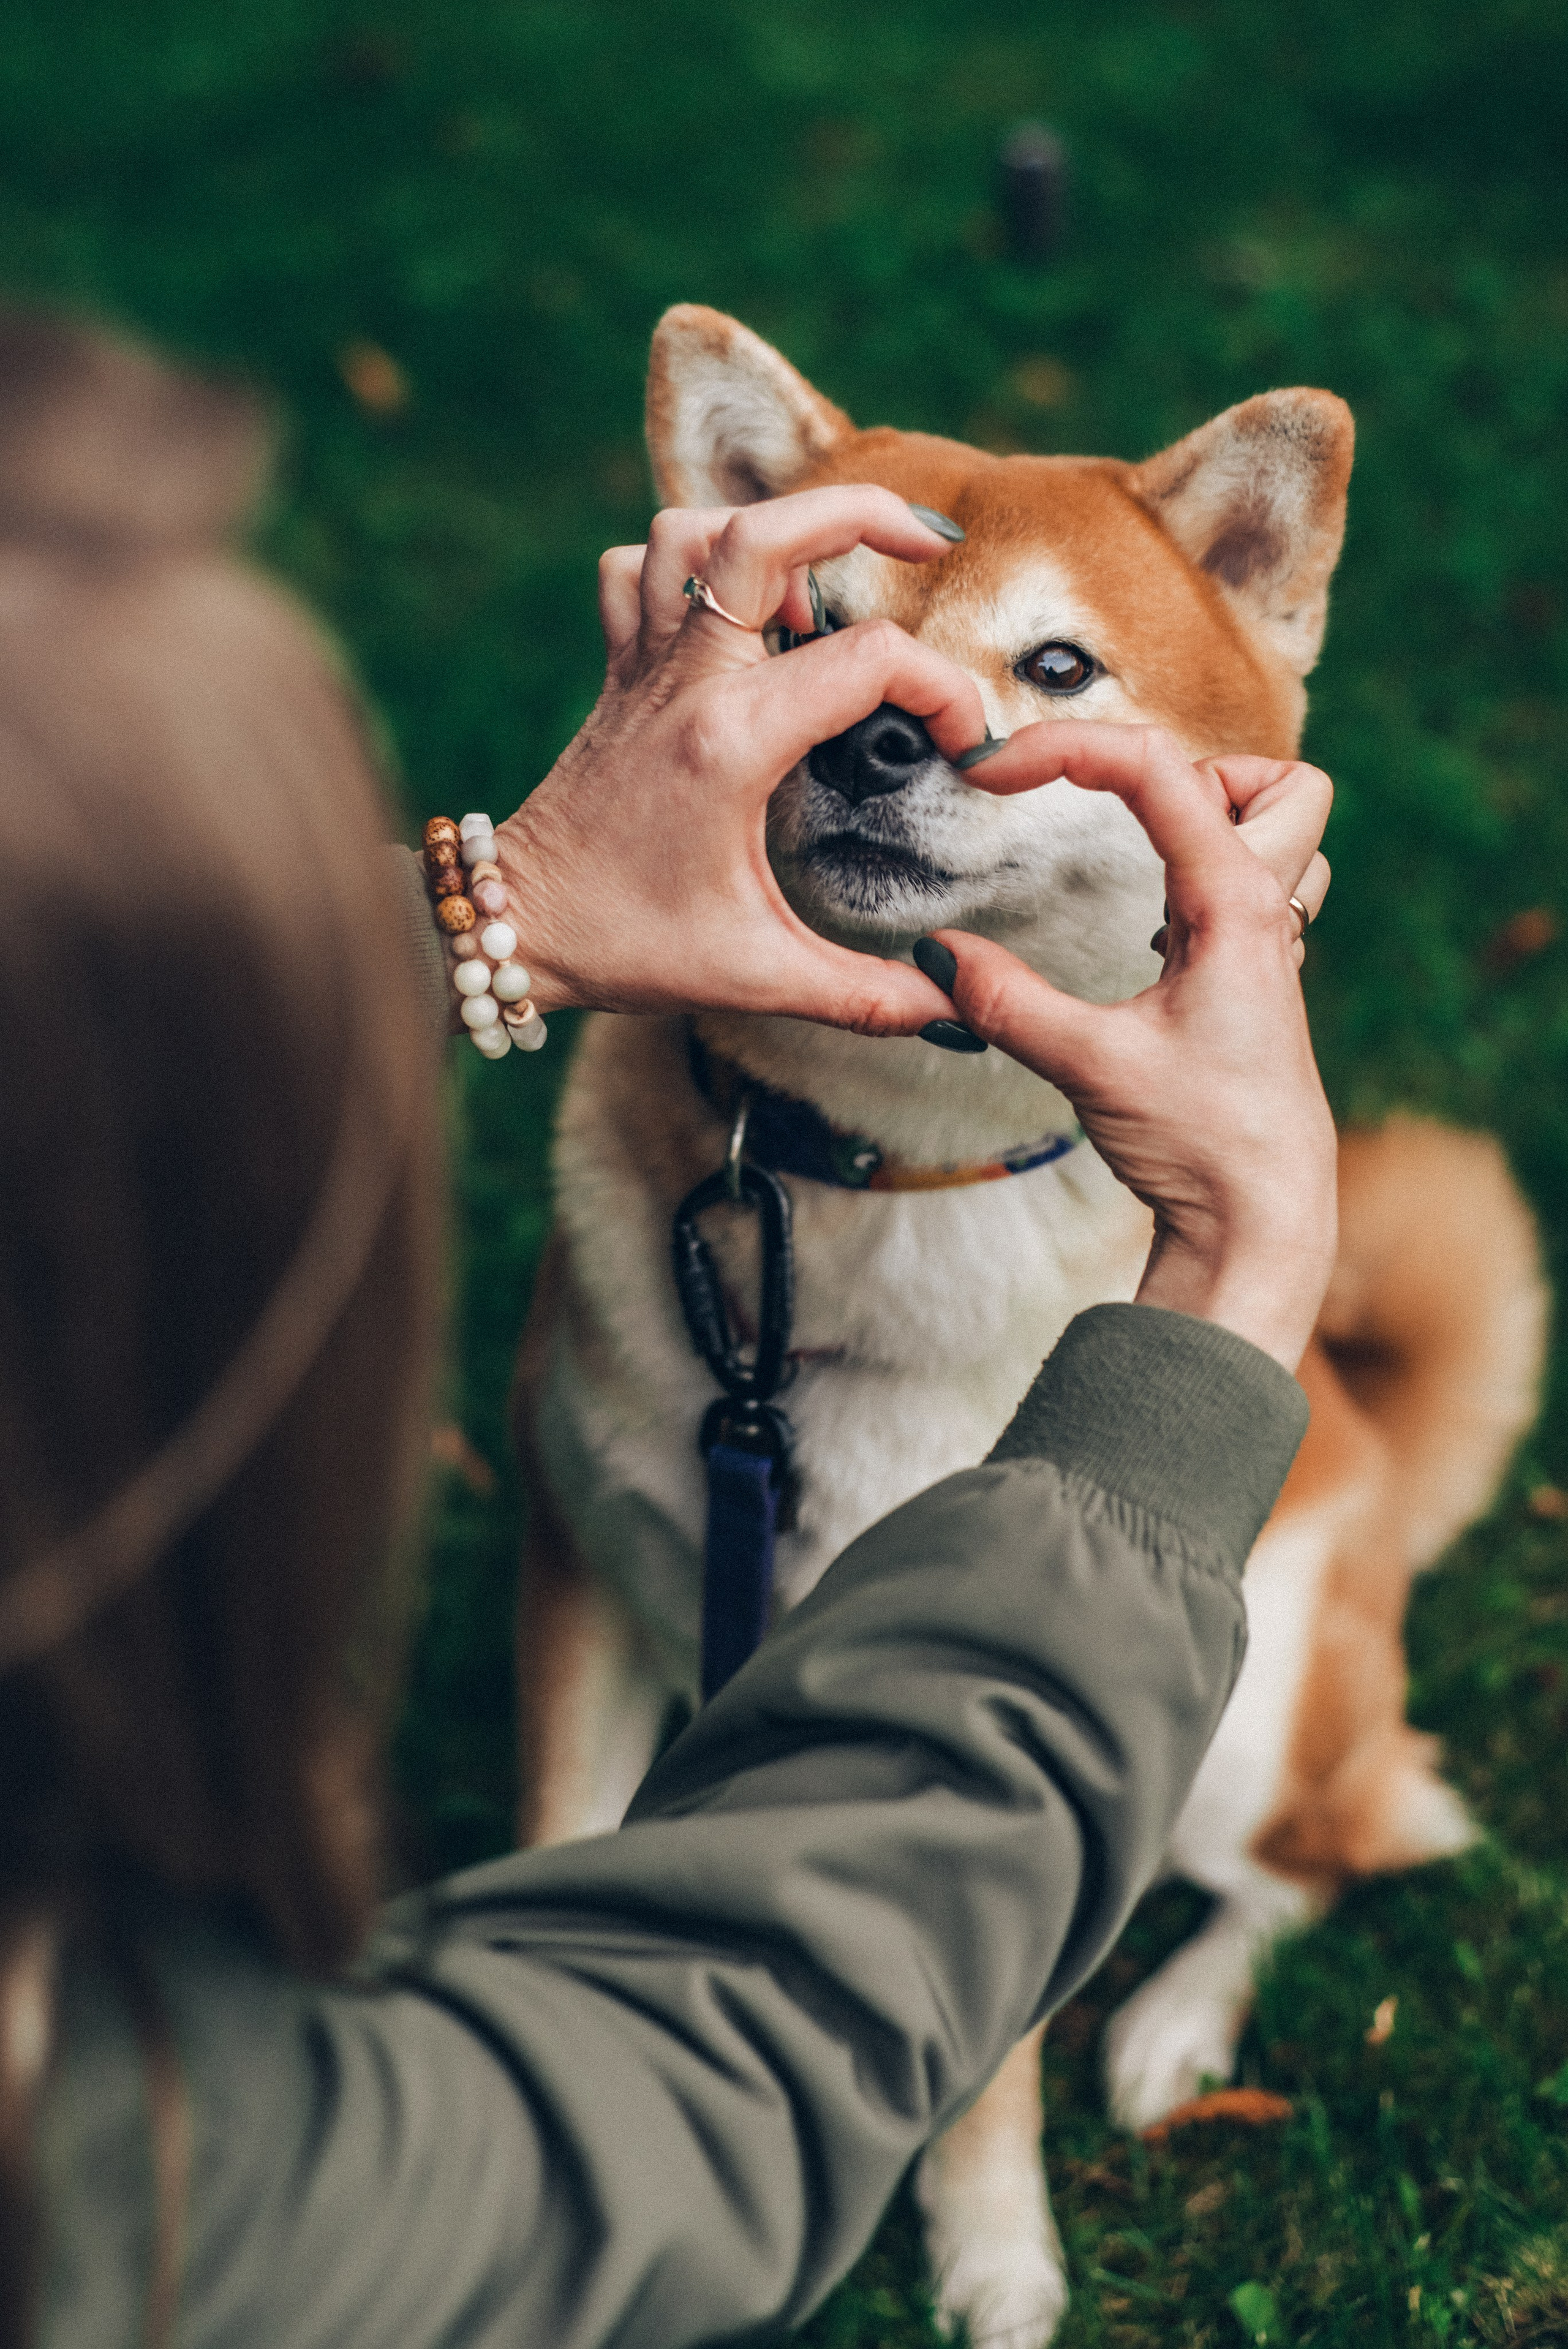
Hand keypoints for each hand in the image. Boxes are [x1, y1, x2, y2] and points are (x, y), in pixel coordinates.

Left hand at [493, 488, 984, 1030]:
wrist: (517, 928)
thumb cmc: (629, 947)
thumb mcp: (758, 976)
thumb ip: (865, 996)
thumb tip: (949, 1006)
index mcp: (732, 740)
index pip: (869, 663)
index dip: (942, 691)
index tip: (965, 745)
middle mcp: (685, 682)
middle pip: (763, 533)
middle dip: (858, 511)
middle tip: (925, 541)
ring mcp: (642, 669)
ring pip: (688, 533)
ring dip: (760, 532)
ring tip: (815, 586)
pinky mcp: (616, 676)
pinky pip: (635, 574)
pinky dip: (681, 564)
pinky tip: (728, 610)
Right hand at [923, 725, 1337, 1371]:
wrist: (1262, 1220)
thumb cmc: (1205, 1143)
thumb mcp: (1091, 1065)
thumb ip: (1009, 1003)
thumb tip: (939, 955)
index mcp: (1235, 906)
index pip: (1160, 771)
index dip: (1067, 748)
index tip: (993, 771)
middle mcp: (1266, 914)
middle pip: (1280, 783)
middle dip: (1197, 771)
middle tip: (1116, 813)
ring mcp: (1270, 949)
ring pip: (1289, 833)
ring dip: (1225, 820)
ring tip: (1147, 853)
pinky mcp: (1254, 985)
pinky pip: (1258, 891)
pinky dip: (1211, 879)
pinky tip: (1157, 927)